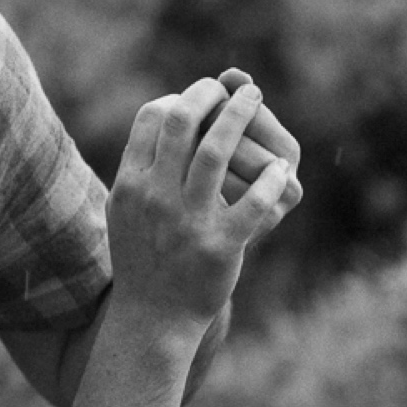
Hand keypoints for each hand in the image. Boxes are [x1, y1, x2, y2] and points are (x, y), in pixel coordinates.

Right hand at [109, 77, 298, 329]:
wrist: (154, 316)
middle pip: (182, 121)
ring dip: (241, 116)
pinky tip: (279, 169)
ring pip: (216, 151)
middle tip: (233, 90)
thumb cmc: (143, 255)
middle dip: (211, 94)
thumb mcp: (126, 207)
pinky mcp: (220, 245)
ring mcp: (188, 221)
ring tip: (257, 100)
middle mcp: (155, 197)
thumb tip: (166, 109)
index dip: (180, 97)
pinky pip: (253, 202)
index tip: (201, 97)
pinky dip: (270, 178)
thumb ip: (141, 162)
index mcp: (131, 183)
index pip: (152, 116)